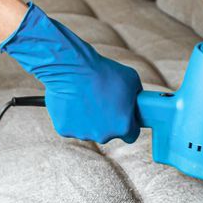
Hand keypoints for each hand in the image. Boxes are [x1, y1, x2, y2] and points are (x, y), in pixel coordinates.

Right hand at [1, 3, 142, 142]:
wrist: (71, 67)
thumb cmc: (102, 71)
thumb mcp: (131, 80)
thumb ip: (136, 98)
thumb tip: (138, 103)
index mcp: (123, 126)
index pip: (131, 135)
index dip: (129, 124)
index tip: (124, 115)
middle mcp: (104, 135)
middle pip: (109, 133)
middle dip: (107, 121)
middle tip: (102, 101)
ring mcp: (83, 134)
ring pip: (89, 130)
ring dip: (89, 119)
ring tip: (86, 97)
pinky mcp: (64, 129)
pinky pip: (72, 126)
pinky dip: (72, 116)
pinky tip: (73, 101)